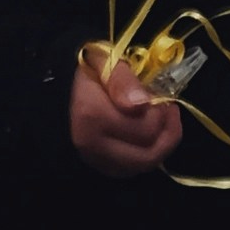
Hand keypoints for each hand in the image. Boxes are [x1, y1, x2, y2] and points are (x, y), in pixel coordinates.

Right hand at [69, 51, 184, 173]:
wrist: (64, 88)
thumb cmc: (89, 71)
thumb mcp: (104, 60)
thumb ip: (122, 80)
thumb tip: (140, 104)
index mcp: (92, 116)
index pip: (147, 128)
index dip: (162, 111)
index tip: (158, 93)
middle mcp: (93, 146)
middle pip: (149, 152)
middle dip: (165, 128)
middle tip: (163, 106)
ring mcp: (97, 161)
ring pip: (145, 165)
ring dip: (162, 143)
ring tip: (160, 119)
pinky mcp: (103, 168)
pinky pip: (136, 169)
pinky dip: (149, 152)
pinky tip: (149, 133)